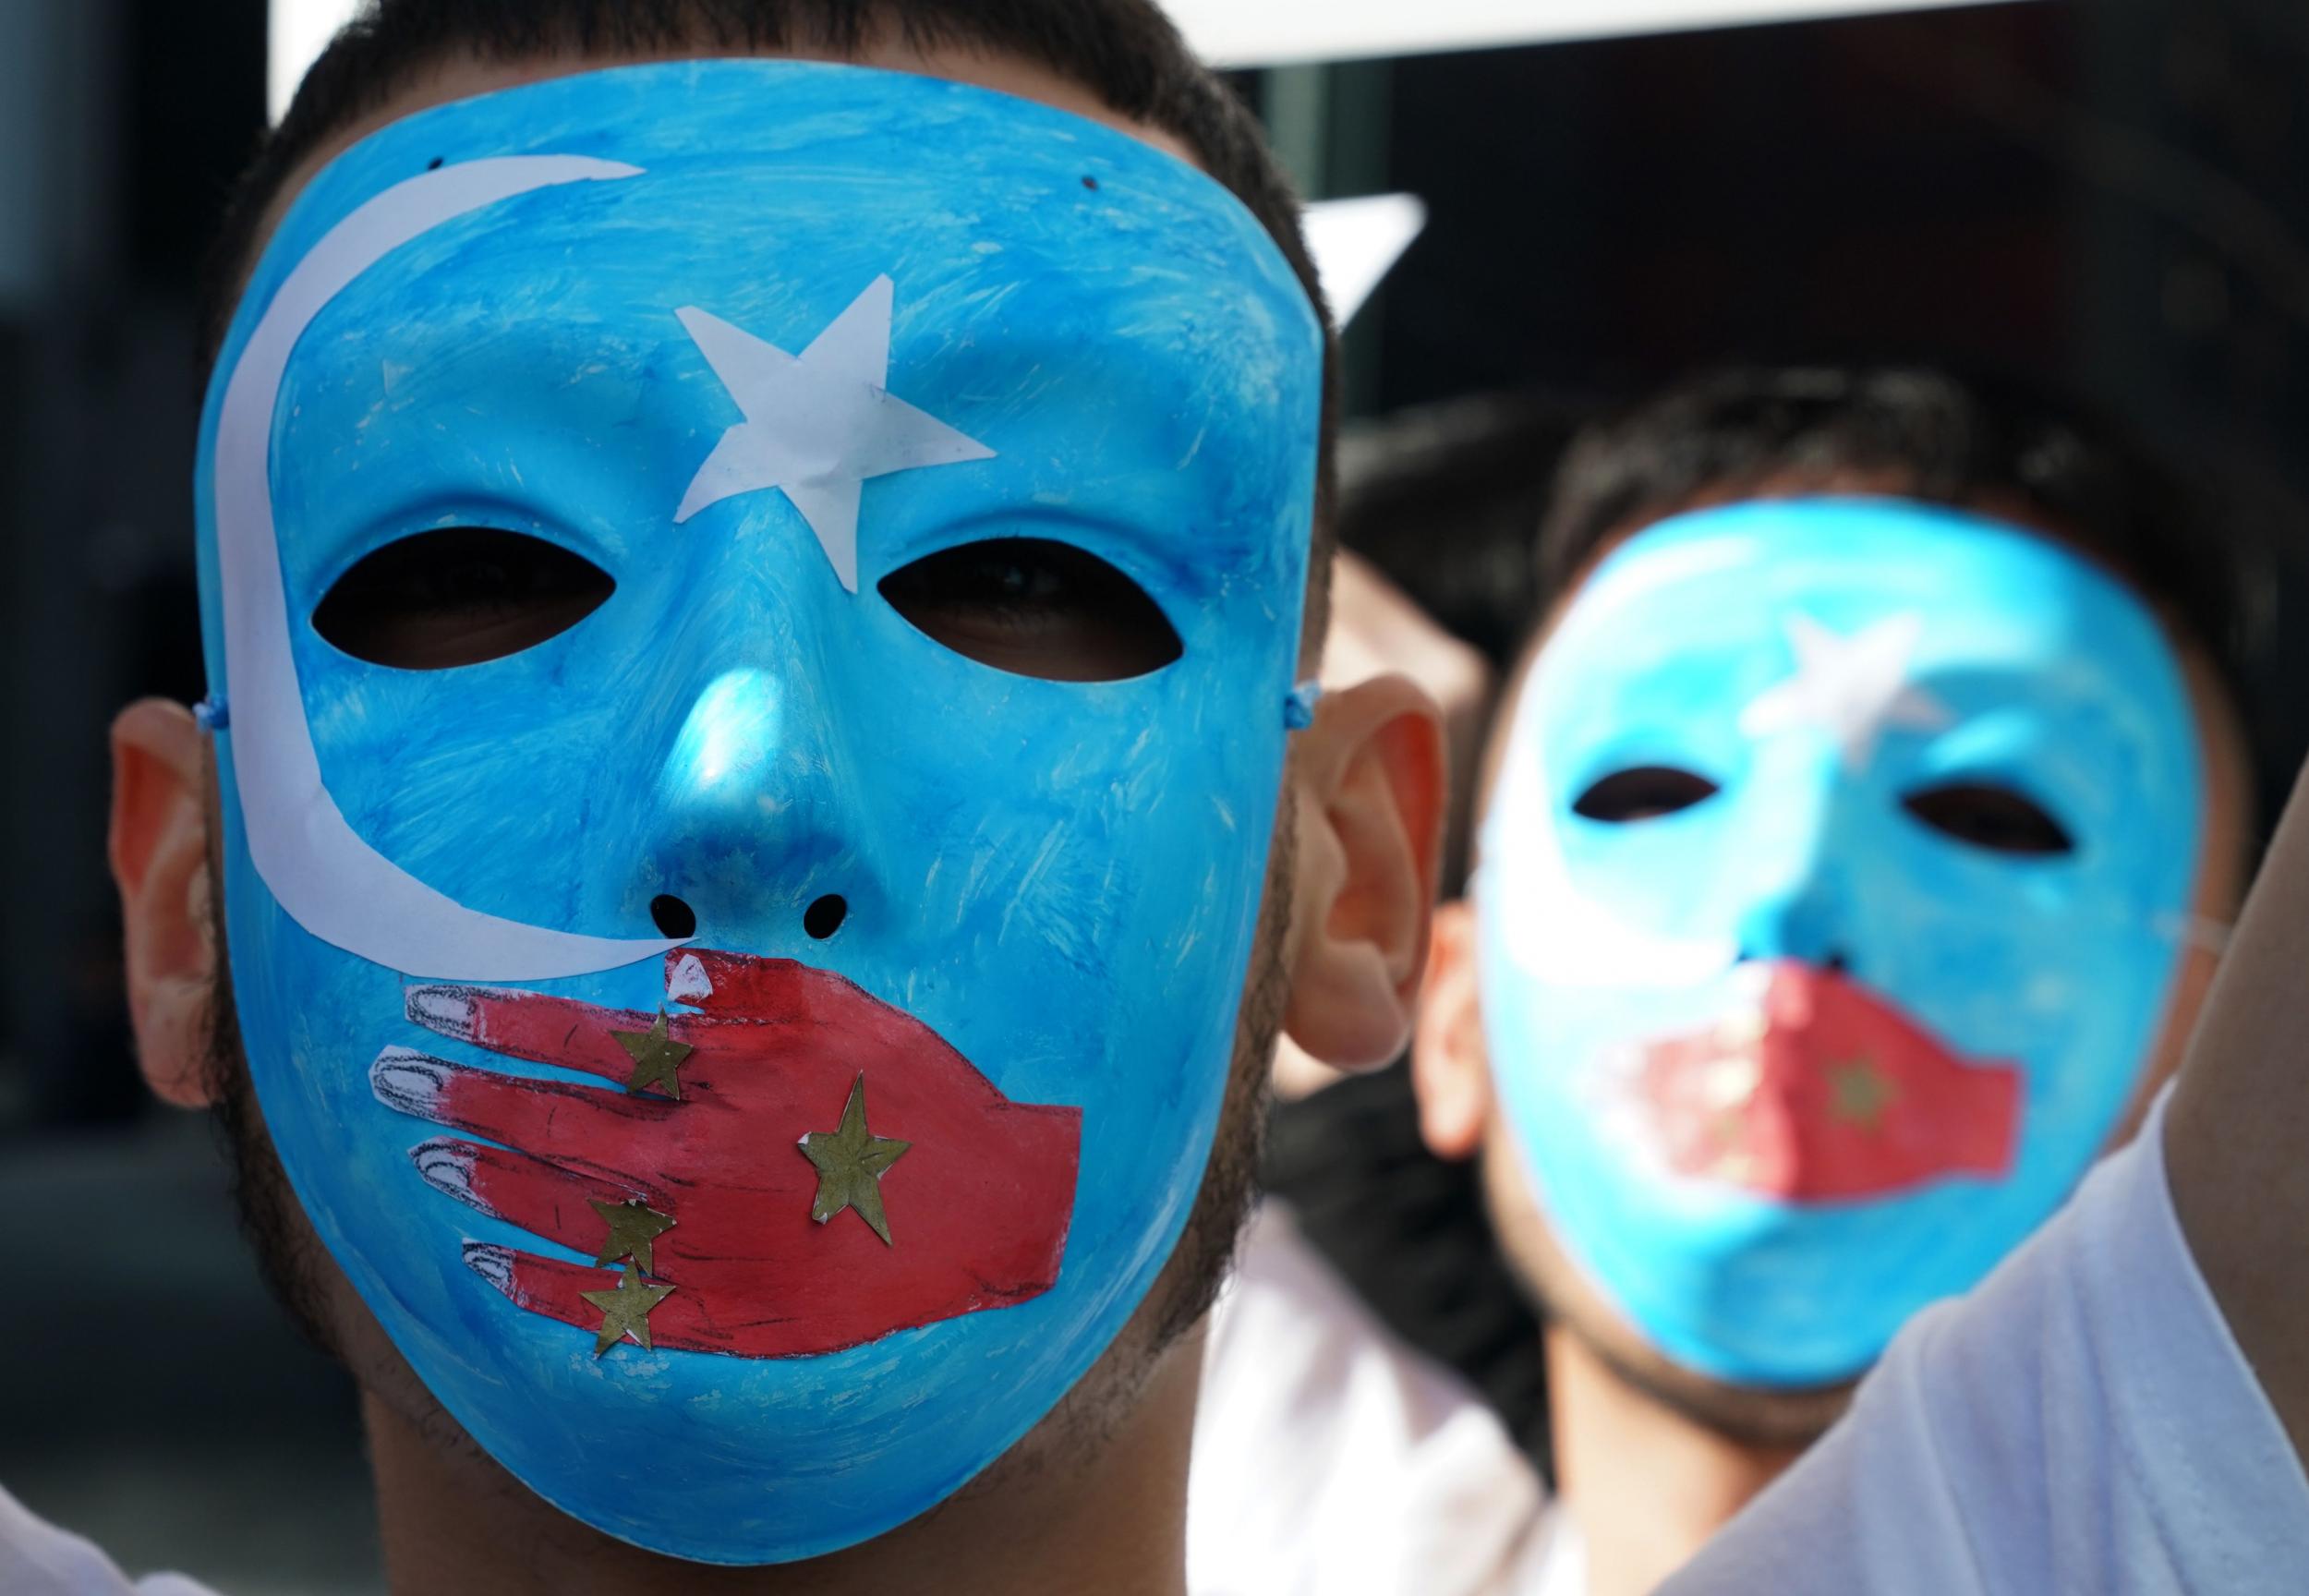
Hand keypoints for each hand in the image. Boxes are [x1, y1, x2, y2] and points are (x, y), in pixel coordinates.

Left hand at [372, 948, 1081, 1357]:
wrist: (989, 1208)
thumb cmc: (912, 1092)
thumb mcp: (835, 1007)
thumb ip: (734, 987)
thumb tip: (646, 979)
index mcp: (711, 1082)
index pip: (573, 1044)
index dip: (493, 1023)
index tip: (428, 1006)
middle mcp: (686, 1167)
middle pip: (543, 1128)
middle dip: (457, 1098)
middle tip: (392, 1079)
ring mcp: (695, 1248)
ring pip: (556, 1213)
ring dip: (480, 1181)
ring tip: (423, 1155)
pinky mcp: (716, 1314)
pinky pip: (602, 1304)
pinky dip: (535, 1285)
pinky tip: (487, 1263)